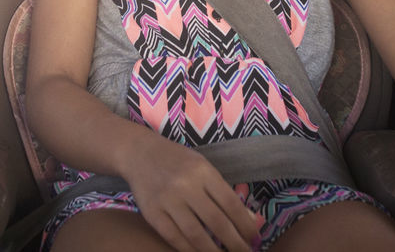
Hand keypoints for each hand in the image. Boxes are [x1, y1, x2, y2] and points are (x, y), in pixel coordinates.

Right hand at [122, 134, 260, 251]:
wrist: (139, 153)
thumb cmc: (178, 161)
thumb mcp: (204, 167)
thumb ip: (224, 193)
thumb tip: (249, 220)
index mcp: (202, 171)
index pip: (230, 203)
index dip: (245, 225)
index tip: (255, 239)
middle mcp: (185, 185)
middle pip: (216, 222)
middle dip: (235, 243)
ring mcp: (167, 200)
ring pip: (196, 234)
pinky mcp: (151, 213)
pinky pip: (174, 238)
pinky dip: (190, 250)